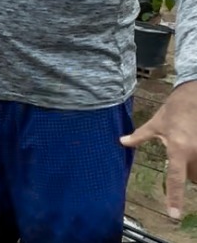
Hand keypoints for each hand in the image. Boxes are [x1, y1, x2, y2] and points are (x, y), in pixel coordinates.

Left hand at [120, 80, 196, 220]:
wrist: (195, 96)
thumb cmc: (174, 110)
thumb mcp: (156, 123)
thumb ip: (139, 136)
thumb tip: (122, 142)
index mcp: (179, 149)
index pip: (175, 178)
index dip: (174, 197)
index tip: (174, 215)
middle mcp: (195, 153)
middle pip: (192, 177)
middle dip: (186, 171)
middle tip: (180, 153)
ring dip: (194, 166)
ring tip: (188, 147)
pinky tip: (193, 145)